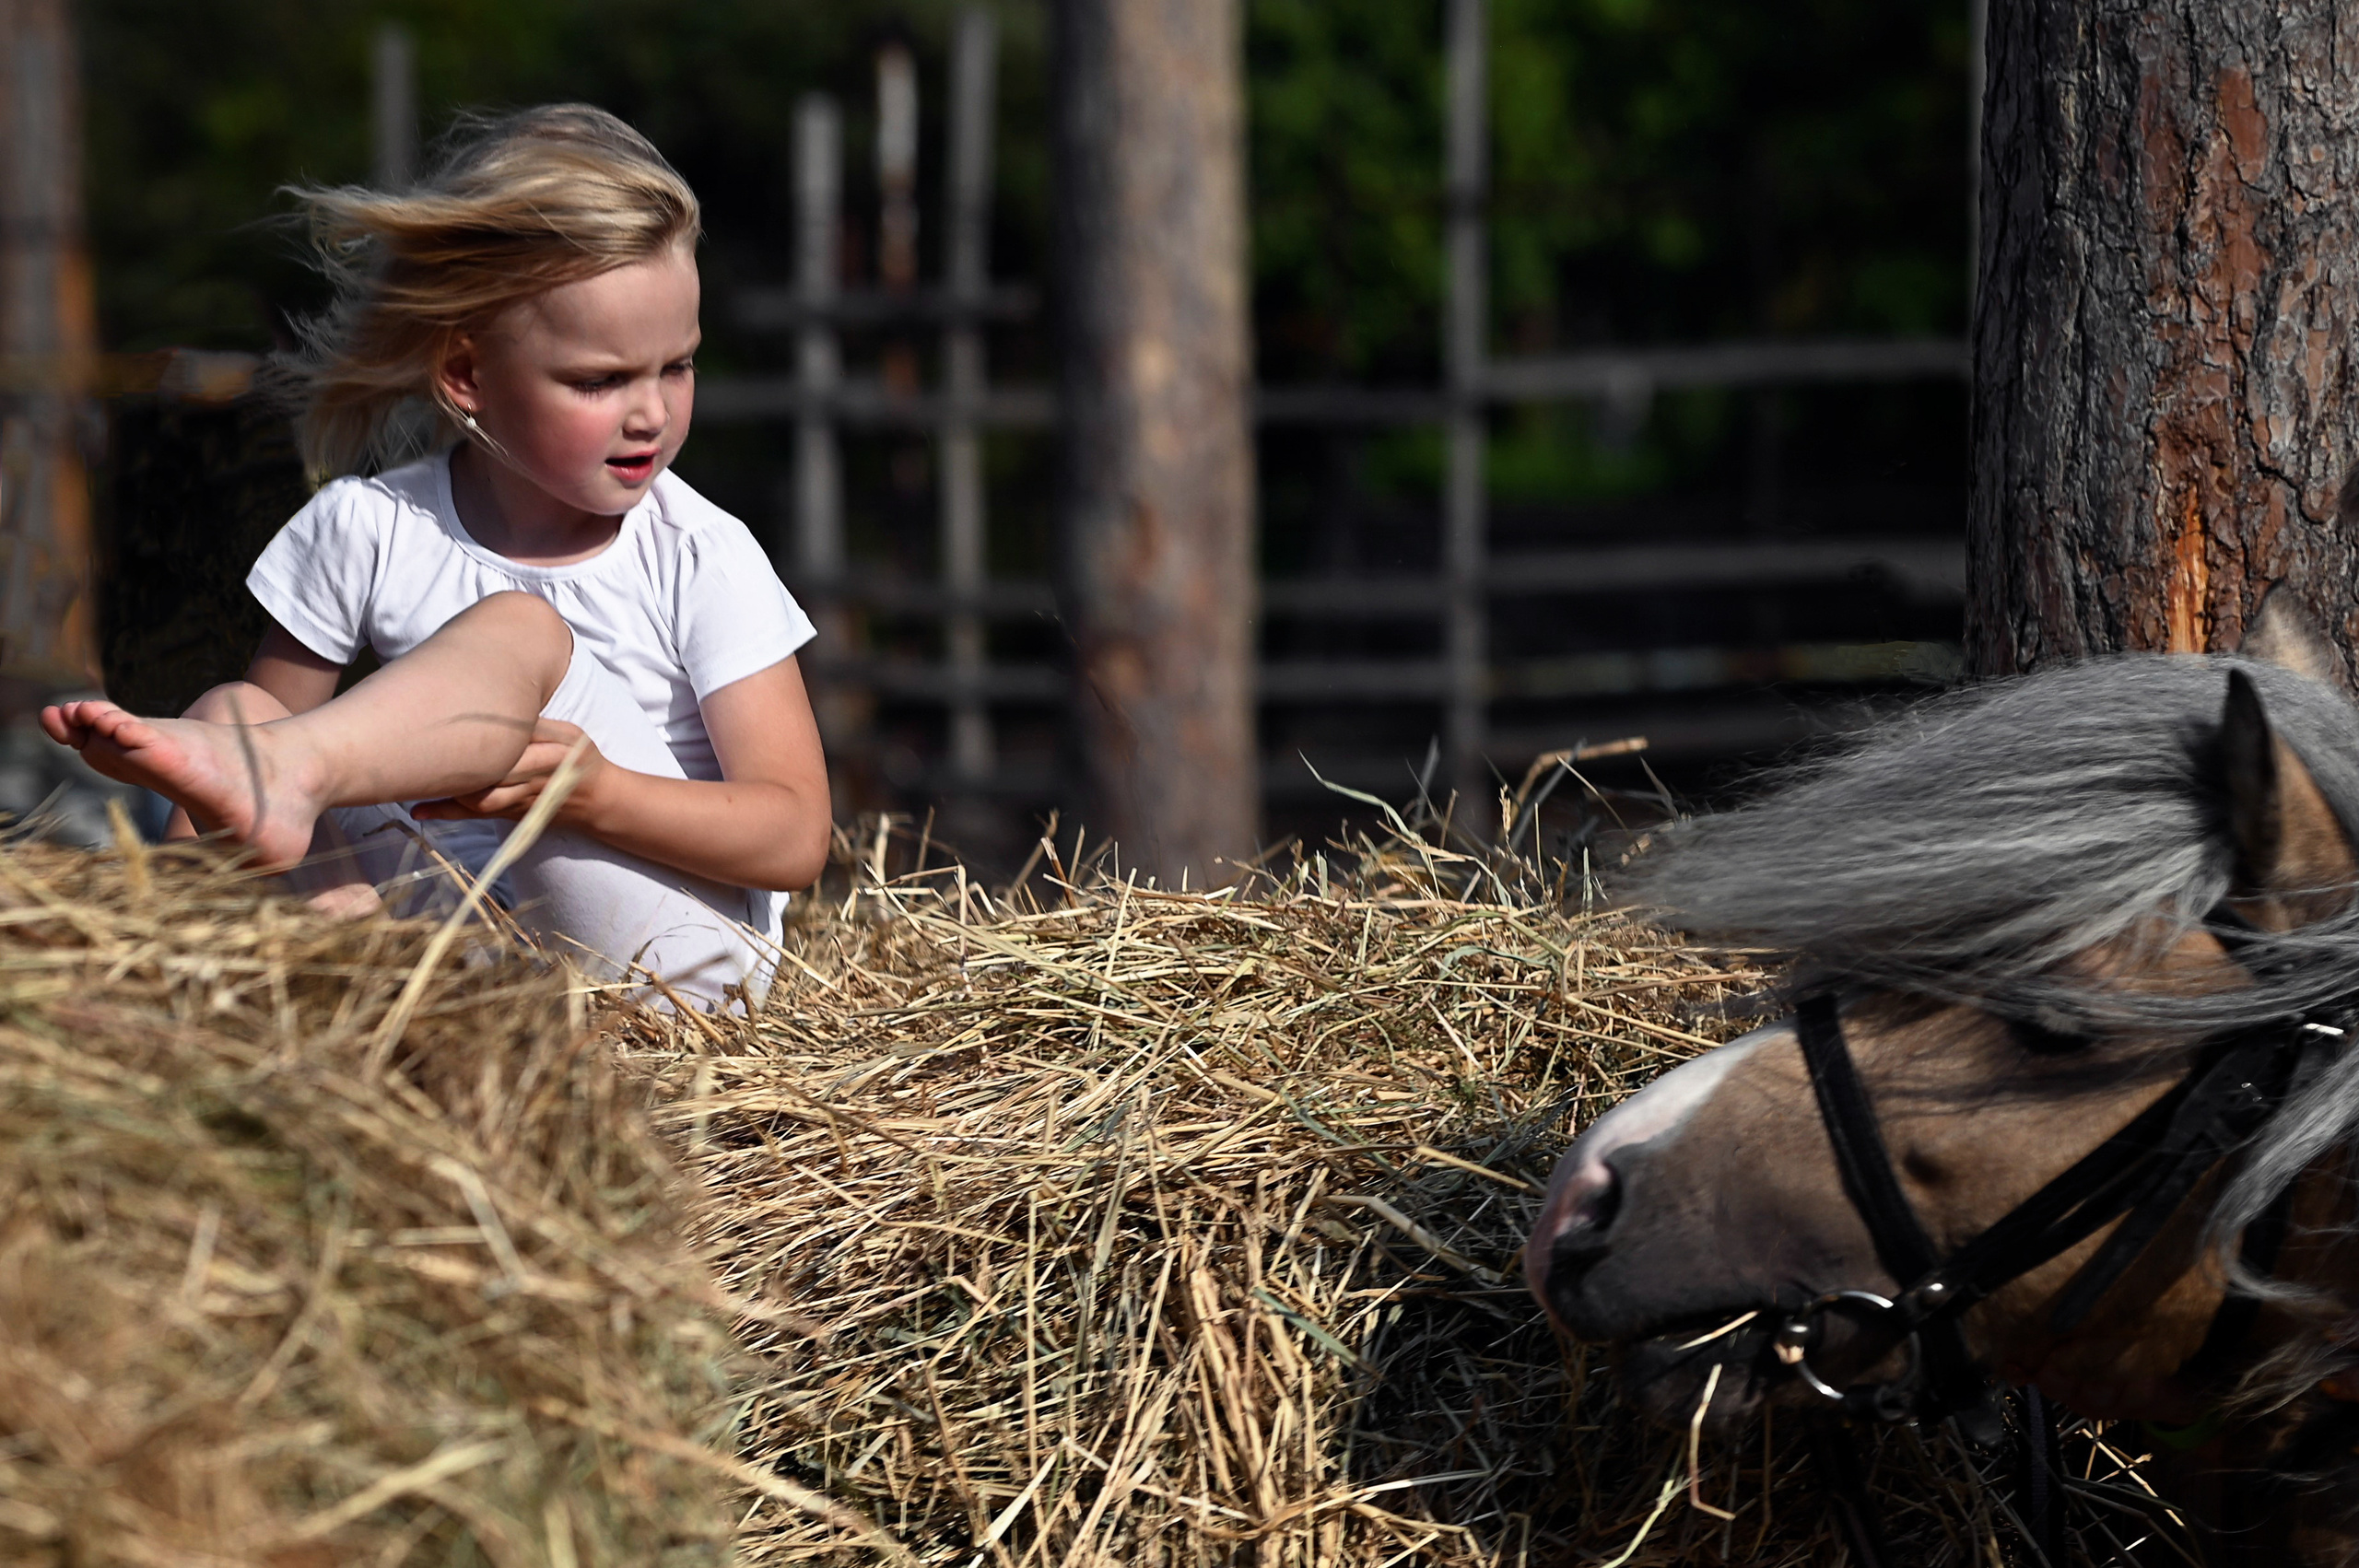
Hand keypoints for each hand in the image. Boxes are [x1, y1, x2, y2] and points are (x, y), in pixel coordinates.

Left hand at [411, 718, 608, 826]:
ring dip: (443, 794)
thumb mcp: (568, 734)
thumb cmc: (580, 759)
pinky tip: (420, 811)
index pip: (502, 745)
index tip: (439, 729)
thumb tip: (502, 702)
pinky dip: (448, 812)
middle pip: (483, 775)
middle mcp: (526, 780)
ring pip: (476, 798)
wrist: (597, 799)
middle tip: (408, 760)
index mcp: (541, 754)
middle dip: (450, 769)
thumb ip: (537, 725)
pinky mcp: (508, 814)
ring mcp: (515, 801)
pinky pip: (475, 814)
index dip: (472, 738)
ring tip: (406, 788)